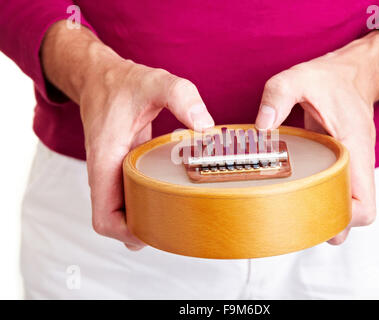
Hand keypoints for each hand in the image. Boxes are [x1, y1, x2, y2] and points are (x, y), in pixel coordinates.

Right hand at [41, 22, 213, 249]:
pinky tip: (170, 199)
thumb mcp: (156, 82)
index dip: (126, 233)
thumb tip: (206, 126)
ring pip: (122, 211)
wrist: (100, 77)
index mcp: (105, 160)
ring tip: (177, 217)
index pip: (104, 217)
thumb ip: (182, 97)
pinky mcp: (123, 168)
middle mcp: (105, 172)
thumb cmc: (122, 83)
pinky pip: (130, 196)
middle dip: (141, 231)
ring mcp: (113, 172)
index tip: (153, 231)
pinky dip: (145, 203)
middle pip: (115, 222)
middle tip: (176, 227)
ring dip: (144, 219)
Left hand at [255, 29, 378, 243]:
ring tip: (293, 214)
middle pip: (356, 212)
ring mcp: (350, 163)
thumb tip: (262, 126)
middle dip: (331, 222)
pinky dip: (322, 198)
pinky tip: (296, 196)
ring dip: (326, 212)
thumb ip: (278, 97)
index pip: (365, 202)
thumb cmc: (330, 78)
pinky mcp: (339, 161)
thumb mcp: (299, 78)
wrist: (350, 72)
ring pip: (347, 203)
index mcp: (356, 147)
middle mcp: (358, 161)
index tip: (318, 215)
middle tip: (298, 222)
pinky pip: (336, 188)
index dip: (346, 218)